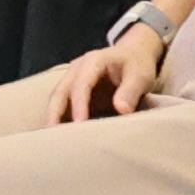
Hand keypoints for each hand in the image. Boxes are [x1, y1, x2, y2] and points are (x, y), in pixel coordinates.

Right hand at [46, 27, 169, 127]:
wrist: (133, 54)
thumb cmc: (137, 64)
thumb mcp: (140, 75)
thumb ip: (131, 91)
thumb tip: (121, 109)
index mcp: (93, 62)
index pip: (81, 85)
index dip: (79, 105)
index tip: (79, 124)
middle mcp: (77, 69)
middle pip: (59, 91)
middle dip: (54, 113)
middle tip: (53, 136)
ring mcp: (73, 79)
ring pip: (57, 99)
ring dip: (54, 118)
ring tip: (54, 140)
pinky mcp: (74, 90)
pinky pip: (63, 105)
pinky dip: (60, 119)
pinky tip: (61, 135)